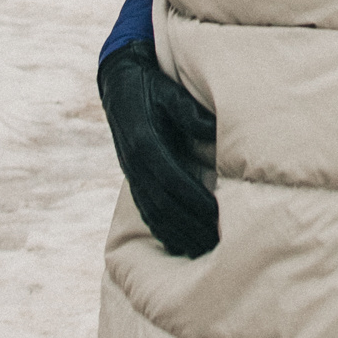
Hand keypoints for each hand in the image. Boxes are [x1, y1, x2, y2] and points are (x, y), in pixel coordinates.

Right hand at [97, 39, 218, 257]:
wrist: (120, 86)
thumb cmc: (154, 89)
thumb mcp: (171, 93)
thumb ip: (190, 113)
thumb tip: (213, 129)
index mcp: (145, 143)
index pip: (170, 180)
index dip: (192, 200)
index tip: (217, 216)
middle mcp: (136, 164)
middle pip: (162, 204)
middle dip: (188, 226)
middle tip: (216, 244)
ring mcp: (133, 175)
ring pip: (153, 213)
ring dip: (177, 234)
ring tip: (202, 251)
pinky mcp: (135, 180)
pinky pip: (147, 212)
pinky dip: (163, 231)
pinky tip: (180, 245)